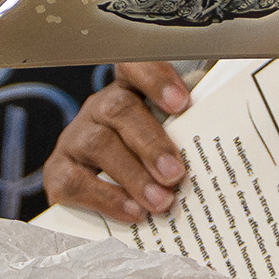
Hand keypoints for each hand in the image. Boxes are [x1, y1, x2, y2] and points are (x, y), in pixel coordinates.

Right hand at [43, 62, 192, 222]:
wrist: (91, 193)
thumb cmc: (144, 166)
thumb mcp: (166, 144)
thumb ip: (185, 141)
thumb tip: (221, 159)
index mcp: (130, 93)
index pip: (135, 66)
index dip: (155, 78)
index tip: (181, 102)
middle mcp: (100, 110)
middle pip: (120, 109)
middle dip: (152, 142)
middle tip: (175, 173)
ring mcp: (75, 138)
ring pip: (99, 144)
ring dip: (133, 175)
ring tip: (160, 200)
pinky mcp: (57, 172)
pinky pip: (76, 181)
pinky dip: (106, 198)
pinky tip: (131, 211)